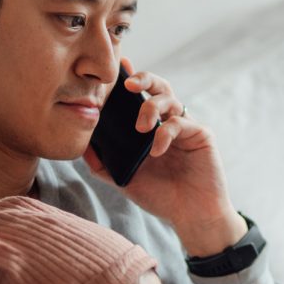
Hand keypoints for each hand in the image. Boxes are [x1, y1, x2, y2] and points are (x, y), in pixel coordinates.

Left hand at [82, 58, 246, 256]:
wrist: (191, 216)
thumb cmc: (161, 198)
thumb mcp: (125, 180)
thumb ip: (103, 165)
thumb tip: (82, 147)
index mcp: (152, 128)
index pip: (140, 97)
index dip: (131, 79)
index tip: (120, 66)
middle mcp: (169, 122)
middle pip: (158, 86)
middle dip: (143, 78)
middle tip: (128, 84)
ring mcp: (187, 127)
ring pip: (169, 97)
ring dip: (151, 106)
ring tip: (140, 128)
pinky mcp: (201, 134)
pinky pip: (180, 122)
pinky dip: (165, 133)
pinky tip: (156, 151)